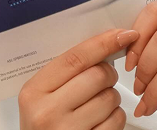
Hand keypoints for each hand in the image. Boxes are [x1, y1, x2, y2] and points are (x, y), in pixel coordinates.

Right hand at [18, 28, 138, 129]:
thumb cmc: (43, 126)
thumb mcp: (40, 97)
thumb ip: (62, 74)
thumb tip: (101, 47)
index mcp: (34, 91)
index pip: (75, 58)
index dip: (102, 43)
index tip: (122, 35)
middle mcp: (49, 112)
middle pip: (96, 76)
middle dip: (108, 73)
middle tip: (103, 77)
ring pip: (110, 98)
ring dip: (112, 97)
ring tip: (98, 103)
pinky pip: (116, 122)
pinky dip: (116, 117)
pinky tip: (101, 119)